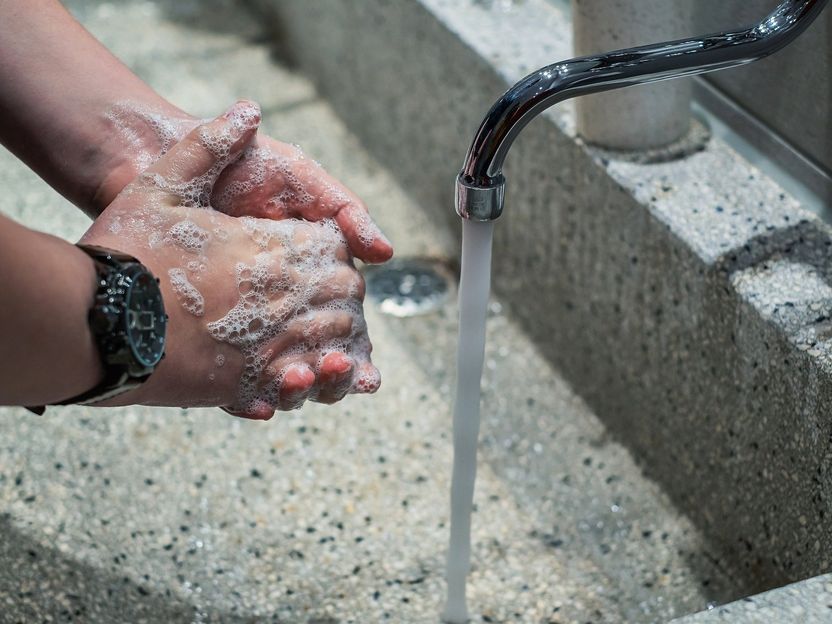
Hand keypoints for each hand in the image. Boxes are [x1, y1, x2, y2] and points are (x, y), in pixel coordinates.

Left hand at [82, 102, 379, 419]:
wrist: (157, 158)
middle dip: (332, 379)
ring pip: (278, 372)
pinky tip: (259, 404)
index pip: (342, 325)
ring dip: (297, 389)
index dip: (357, 352)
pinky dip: (246, 398)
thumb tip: (386, 253)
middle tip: (339, 376)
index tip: (367, 372)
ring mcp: (241, 320)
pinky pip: (228, 377)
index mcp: (307, 271)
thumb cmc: (237, 166)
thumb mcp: (299, 179)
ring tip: (303, 381)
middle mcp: (278, 301)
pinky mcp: (203, 334)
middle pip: (314, 357)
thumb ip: (345, 210)